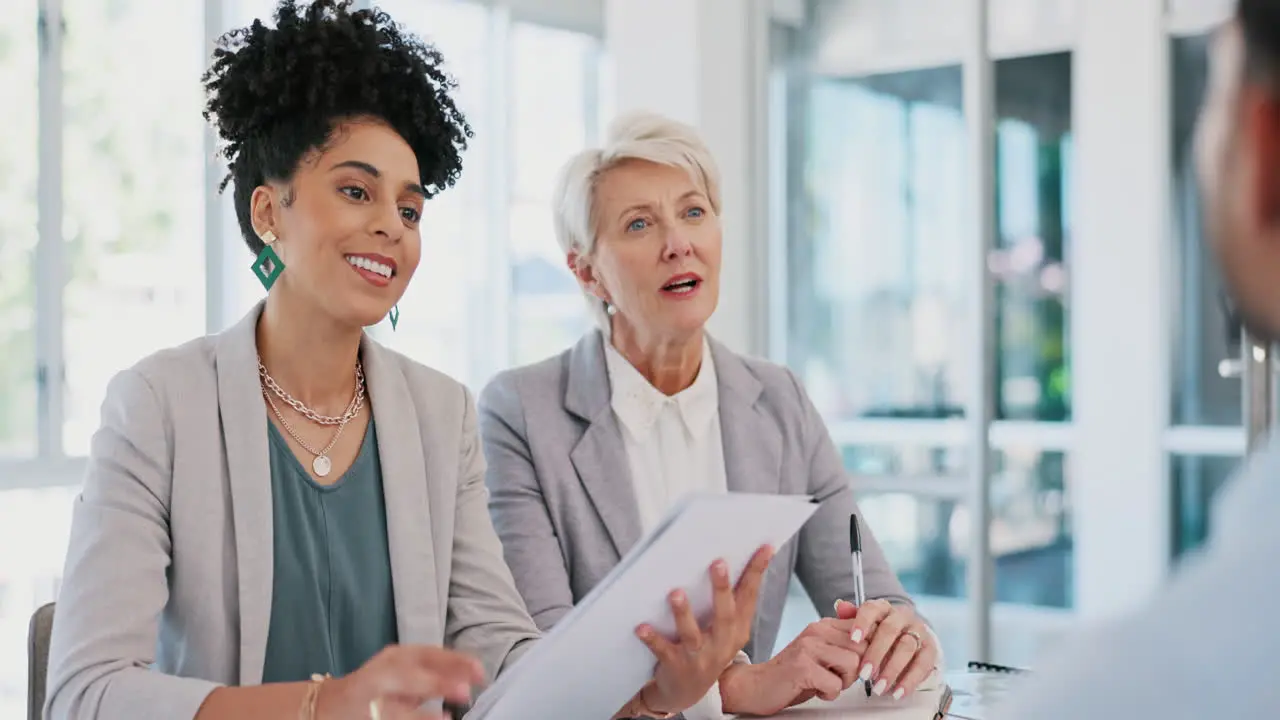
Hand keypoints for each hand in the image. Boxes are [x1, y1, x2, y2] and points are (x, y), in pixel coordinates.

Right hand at [317, 645, 485, 719]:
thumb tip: (470, 676)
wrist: (329, 705)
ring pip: (395, 707)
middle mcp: (381, 674)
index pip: (428, 654)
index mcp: (396, 657)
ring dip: (421, 715)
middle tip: (465, 691)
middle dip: (437, 683)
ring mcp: (369, 700)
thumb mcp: (405, 672)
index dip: (454, 661)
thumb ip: (434, 673)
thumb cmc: (379, 687)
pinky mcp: (366, 718)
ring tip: (445, 719)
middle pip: (409, 676)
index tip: (480, 671)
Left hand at [631, 544, 774, 715]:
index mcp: (737, 629)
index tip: (764, 547)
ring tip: (676, 593)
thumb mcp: (726, 628)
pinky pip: (663, 651)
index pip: (749, 597)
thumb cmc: (708, 648)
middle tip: (718, 564)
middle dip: (722, 589)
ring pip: (692, 634)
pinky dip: (652, 638)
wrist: (687, 692)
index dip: (757, 571)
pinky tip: (641, 627)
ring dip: (683, 614)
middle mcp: (721, 643)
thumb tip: (730, 556)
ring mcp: (699, 657)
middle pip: (724, 615)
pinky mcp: (675, 666)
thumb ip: (730, 599)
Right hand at [720, 601, 865, 714]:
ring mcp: (808, 647)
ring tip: (826, 683)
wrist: (756, 685)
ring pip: (853, 664)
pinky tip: (816, 690)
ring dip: (844, 682)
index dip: (871, 650)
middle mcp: (816, 631)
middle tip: (839, 678)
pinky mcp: (802, 666)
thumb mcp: (821, 653)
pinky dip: (829, 693)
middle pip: (863, 647)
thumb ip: (843, 643)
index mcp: (823, 625)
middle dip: (857, 669)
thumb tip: (874, 636)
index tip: (864, 664)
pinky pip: (835, 684)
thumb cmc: (792, 674)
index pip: (864, 628)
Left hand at [844, 599, 938, 699]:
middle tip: (864, 674)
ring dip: (892, 670)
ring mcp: (918, 631)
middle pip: (890, 630)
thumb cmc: (878, 633)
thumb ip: (851, 617)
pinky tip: (897, 693)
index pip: (872, 609)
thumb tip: (840, 605)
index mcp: (882, 608)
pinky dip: (910, 680)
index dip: (862, 623)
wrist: (906, 638)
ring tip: (878, 688)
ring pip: (907, 647)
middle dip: (876, 653)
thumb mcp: (862, 625)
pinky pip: (923, 664)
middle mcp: (902, 616)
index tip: (853, 639)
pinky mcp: (930, 649)